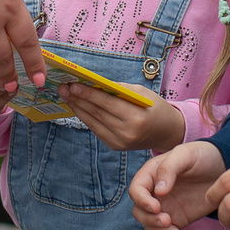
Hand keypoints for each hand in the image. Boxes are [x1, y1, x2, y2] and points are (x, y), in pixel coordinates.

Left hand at [60, 84, 185, 152]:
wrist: (166, 132)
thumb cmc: (154, 107)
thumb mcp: (141, 93)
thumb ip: (118, 89)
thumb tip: (93, 83)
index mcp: (136, 117)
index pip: (107, 103)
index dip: (88, 94)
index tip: (73, 84)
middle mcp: (127, 132)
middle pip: (97, 113)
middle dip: (77, 99)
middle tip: (63, 88)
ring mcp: (120, 142)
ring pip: (93, 122)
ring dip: (77, 108)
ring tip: (66, 96)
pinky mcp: (115, 146)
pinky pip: (96, 129)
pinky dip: (86, 117)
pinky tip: (77, 107)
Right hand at [131, 142, 226, 229]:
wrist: (222, 167)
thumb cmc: (201, 155)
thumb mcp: (185, 154)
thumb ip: (169, 169)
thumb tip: (158, 191)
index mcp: (151, 175)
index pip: (136, 191)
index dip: (142, 201)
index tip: (157, 207)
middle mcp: (154, 194)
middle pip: (140, 212)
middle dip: (151, 220)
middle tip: (168, 221)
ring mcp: (165, 208)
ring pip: (152, 227)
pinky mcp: (178, 220)